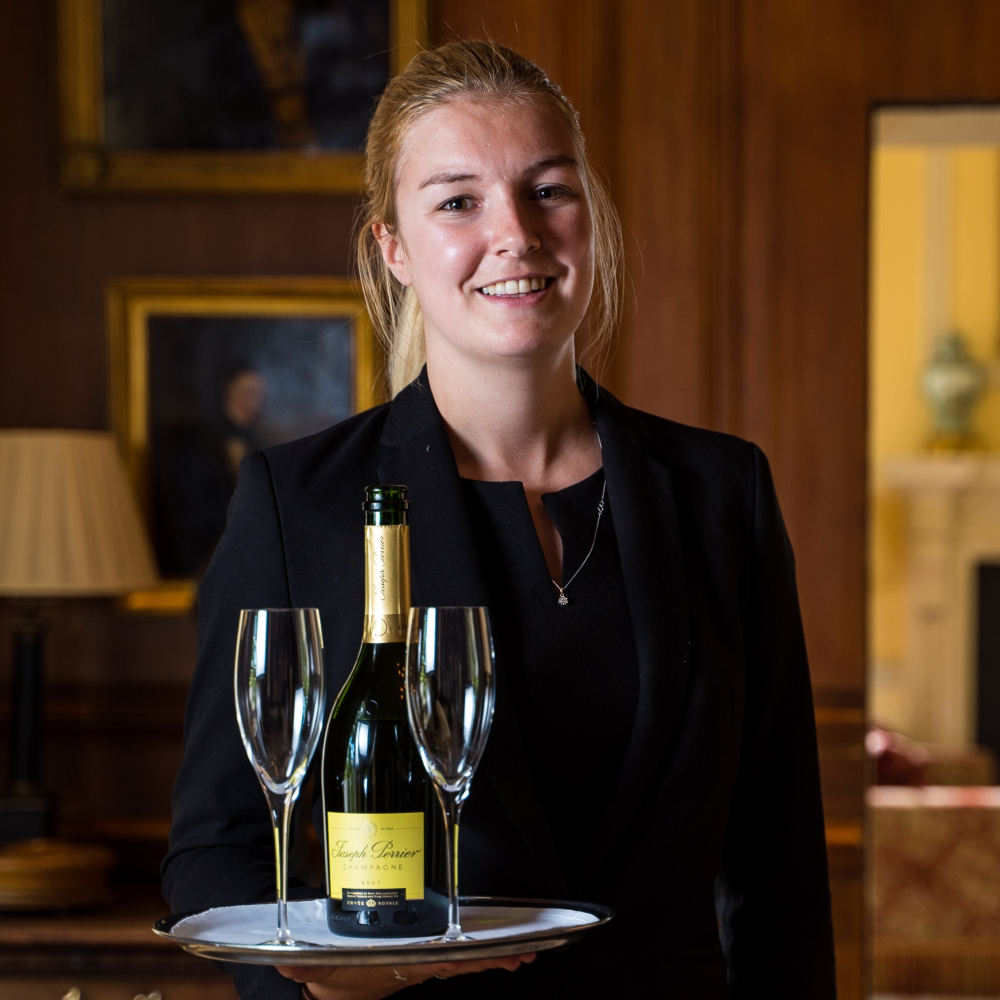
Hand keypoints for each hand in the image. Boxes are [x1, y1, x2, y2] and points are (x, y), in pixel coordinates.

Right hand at [275, 952, 535, 999]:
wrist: (329, 986)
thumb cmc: (329, 970)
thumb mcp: (316, 966)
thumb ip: (305, 962)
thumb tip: (289, 963)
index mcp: (398, 964)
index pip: (437, 962)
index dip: (464, 960)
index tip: (489, 957)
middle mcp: (415, 964)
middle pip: (460, 962)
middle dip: (491, 960)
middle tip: (521, 955)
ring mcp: (422, 963)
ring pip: (463, 961)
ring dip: (492, 959)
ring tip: (520, 956)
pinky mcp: (423, 959)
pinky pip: (457, 958)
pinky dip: (479, 957)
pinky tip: (500, 955)